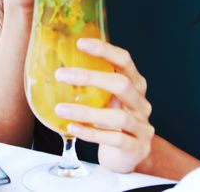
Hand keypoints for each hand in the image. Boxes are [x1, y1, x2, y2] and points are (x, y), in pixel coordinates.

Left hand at [53, 38, 154, 173]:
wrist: (129, 156)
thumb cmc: (112, 122)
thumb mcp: (106, 100)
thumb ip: (92, 86)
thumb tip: (57, 66)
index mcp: (135, 85)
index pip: (124, 61)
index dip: (105, 50)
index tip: (80, 43)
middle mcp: (141, 103)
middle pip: (122, 84)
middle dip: (90, 77)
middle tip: (61, 75)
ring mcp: (142, 126)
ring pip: (118, 117)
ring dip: (86, 112)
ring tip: (60, 109)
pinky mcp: (138, 147)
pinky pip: (115, 139)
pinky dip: (92, 134)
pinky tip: (73, 128)